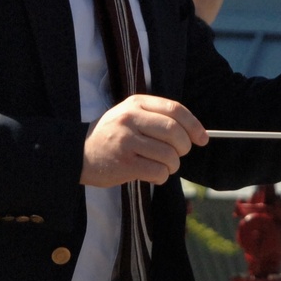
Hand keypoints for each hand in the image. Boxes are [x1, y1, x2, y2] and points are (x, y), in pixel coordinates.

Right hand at [80, 95, 207, 187]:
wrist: (78, 153)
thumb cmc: (111, 135)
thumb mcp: (129, 115)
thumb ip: (157, 118)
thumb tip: (195, 133)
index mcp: (135, 103)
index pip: (174, 109)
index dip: (194, 125)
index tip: (202, 138)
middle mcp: (130, 118)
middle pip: (175, 132)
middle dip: (184, 147)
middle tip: (178, 154)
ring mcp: (126, 141)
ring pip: (169, 155)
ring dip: (172, 165)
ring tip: (161, 165)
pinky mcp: (124, 163)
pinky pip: (158, 172)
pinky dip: (161, 177)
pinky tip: (151, 174)